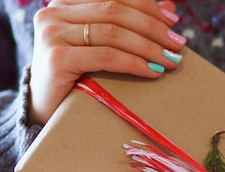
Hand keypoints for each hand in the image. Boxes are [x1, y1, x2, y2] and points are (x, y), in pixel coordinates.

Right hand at [28, 0, 184, 124]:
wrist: (45, 108)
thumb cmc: (76, 76)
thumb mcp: (100, 45)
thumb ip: (126, 24)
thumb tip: (169, 6)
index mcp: (65, 3)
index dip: (147, 6)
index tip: (174, 22)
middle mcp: (55, 12)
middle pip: (116, 11)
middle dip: (153, 28)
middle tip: (178, 44)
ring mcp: (53, 33)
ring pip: (113, 33)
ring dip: (148, 47)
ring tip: (170, 61)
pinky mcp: (57, 58)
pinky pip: (107, 56)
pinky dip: (134, 63)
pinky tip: (153, 71)